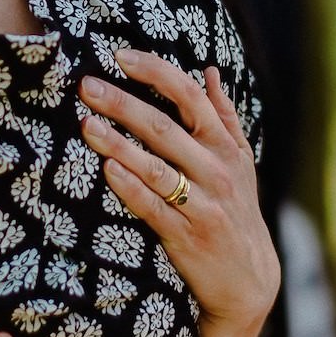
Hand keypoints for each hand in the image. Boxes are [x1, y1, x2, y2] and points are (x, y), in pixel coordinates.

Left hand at [79, 49, 279, 332]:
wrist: (249, 280)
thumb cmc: (237, 211)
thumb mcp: (241, 163)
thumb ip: (225, 116)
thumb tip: (210, 71)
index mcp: (224, 147)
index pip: (190, 97)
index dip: (156, 73)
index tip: (121, 57)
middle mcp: (215, 171)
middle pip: (163, 127)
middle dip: (122, 102)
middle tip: (86, 86)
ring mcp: (201, 204)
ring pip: (154, 167)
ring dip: (118, 143)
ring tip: (86, 124)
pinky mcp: (185, 236)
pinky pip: (152, 207)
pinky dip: (130, 187)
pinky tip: (107, 169)